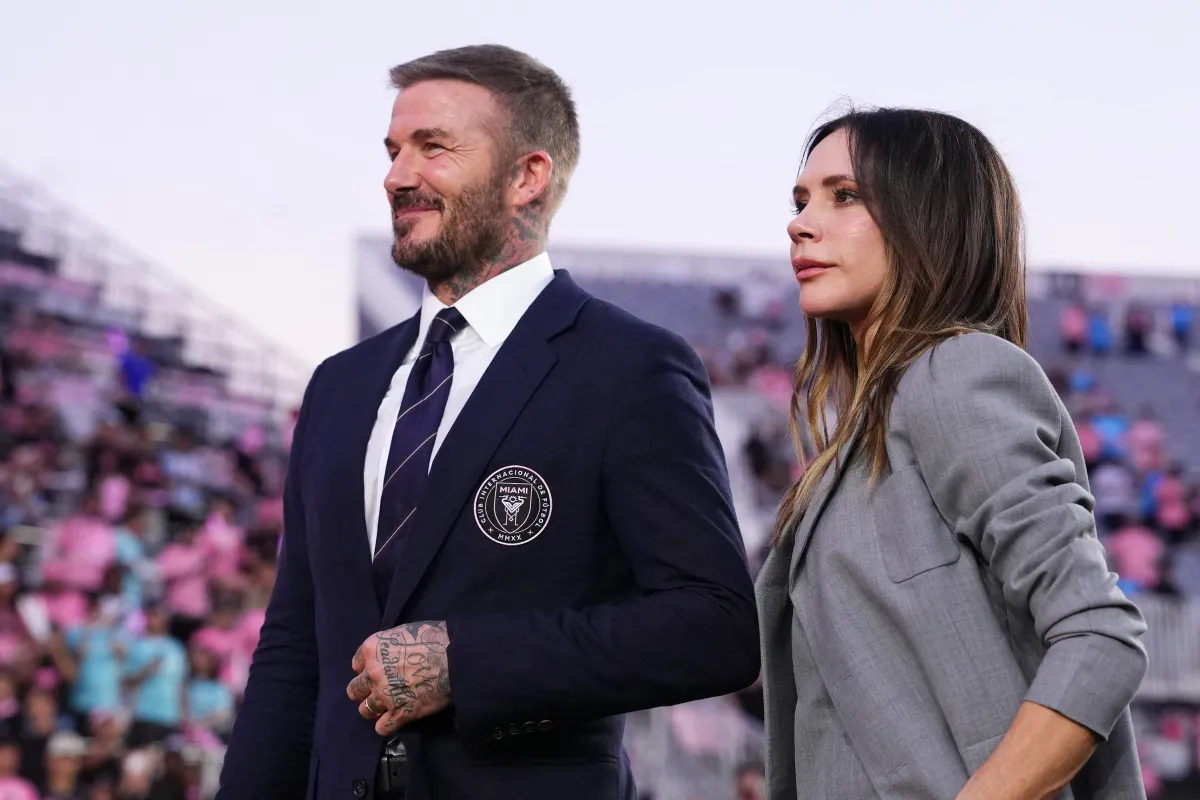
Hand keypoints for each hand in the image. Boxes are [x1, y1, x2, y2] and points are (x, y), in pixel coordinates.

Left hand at [346, 621, 450, 735]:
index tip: (378, 670)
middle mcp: (373, 673)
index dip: (367, 668)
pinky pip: (382, 728)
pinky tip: (397, 719)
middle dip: (365, 691)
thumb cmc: (435, 638)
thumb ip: (390, 644)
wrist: (457, 657)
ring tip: (388, 707)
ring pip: (364, 711)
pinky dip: (388, 725)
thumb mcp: (405, 631)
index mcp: (372, 649)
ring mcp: (385, 696)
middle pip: (354, 690)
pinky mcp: (400, 714)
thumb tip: (391, 651)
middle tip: (379, 690)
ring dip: (375, 709)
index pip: (356, 664)